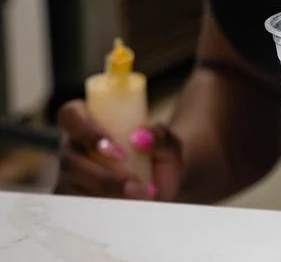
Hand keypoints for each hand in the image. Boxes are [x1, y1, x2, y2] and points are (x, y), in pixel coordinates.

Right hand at [56, 100, 183, 200]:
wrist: (166, 183)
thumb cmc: (161, 154)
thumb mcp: (169, 142)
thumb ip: (160, 135)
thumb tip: (140, 137)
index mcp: (92, 121)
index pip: (70, 114)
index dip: (84, 129)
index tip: (111, 145)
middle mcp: (76, 148)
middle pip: (69, 159)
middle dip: (101, 173)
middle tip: (131, 179)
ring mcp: (72, 177)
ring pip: (72, 186)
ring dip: (105, 192)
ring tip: (137, 193)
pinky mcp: (75, 202)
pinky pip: (77, 209)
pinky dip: (104, 207)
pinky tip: (128, 206)